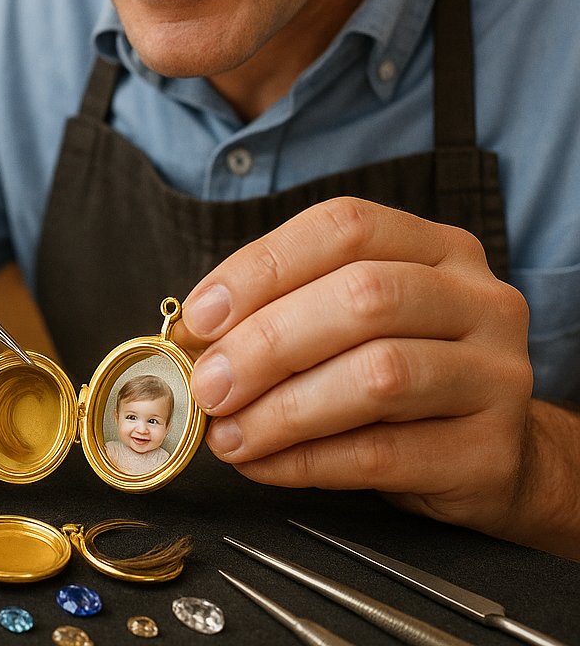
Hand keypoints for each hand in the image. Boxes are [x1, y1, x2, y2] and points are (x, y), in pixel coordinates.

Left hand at [176, 197, 533, 537]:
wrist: (492, 453)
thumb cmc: (402, 370)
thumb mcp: (348, 322)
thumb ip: (282, 311)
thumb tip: (196, 336)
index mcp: (435, 246)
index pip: (343, 228)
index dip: (262, 267)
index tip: (201, 316)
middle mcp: (478, 298)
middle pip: (362, 298)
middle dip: (265, 343)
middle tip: (208, 384)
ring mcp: (496, 374)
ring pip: (378, 375)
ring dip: (282, 409)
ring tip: (228, 433)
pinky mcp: (491, 452)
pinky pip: (383, 454)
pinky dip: (306, 461)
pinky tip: (264, 463)